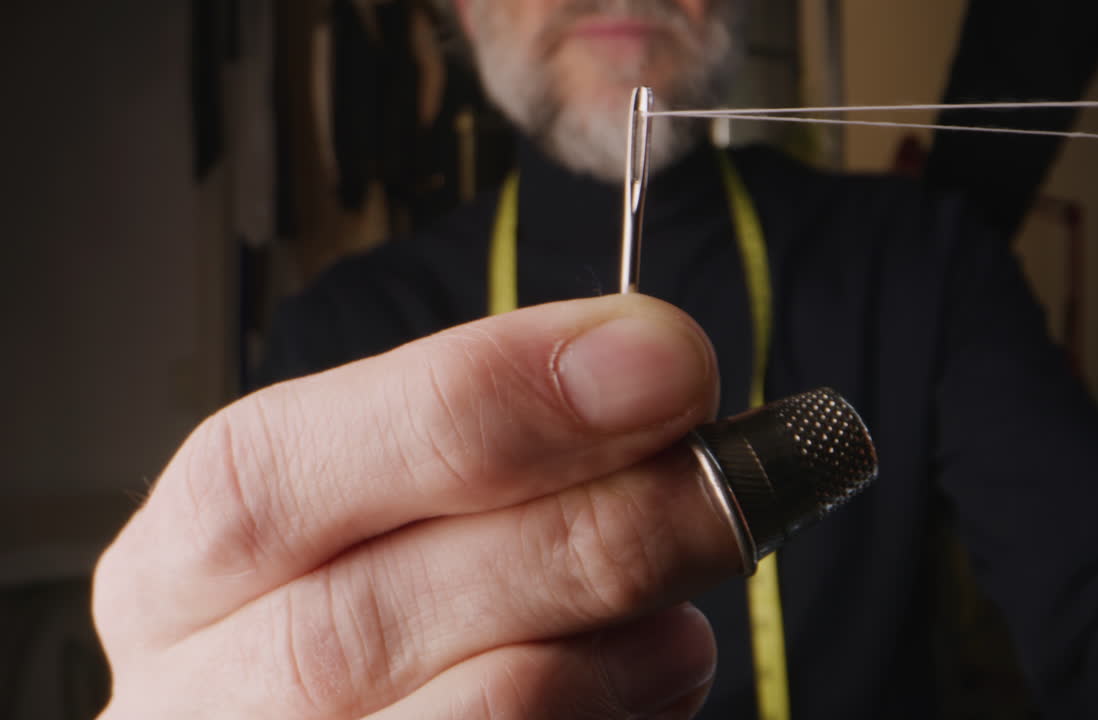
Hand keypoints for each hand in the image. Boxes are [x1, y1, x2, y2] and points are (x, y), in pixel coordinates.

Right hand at [92, 295, 739, 718]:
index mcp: (179, 577)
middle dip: (584, 532)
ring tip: (684, 615)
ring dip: (611, 649)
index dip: (477, 401)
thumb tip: (645, 373)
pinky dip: (610, 718)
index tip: (658, 359)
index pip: (272, 471)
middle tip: (725, 481)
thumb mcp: (392, 522)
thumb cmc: (384, 622)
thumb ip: (483, 460)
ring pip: (468, 719)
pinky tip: (652, 680)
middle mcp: (189, 702)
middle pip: (364, 619)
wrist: (367, 719)